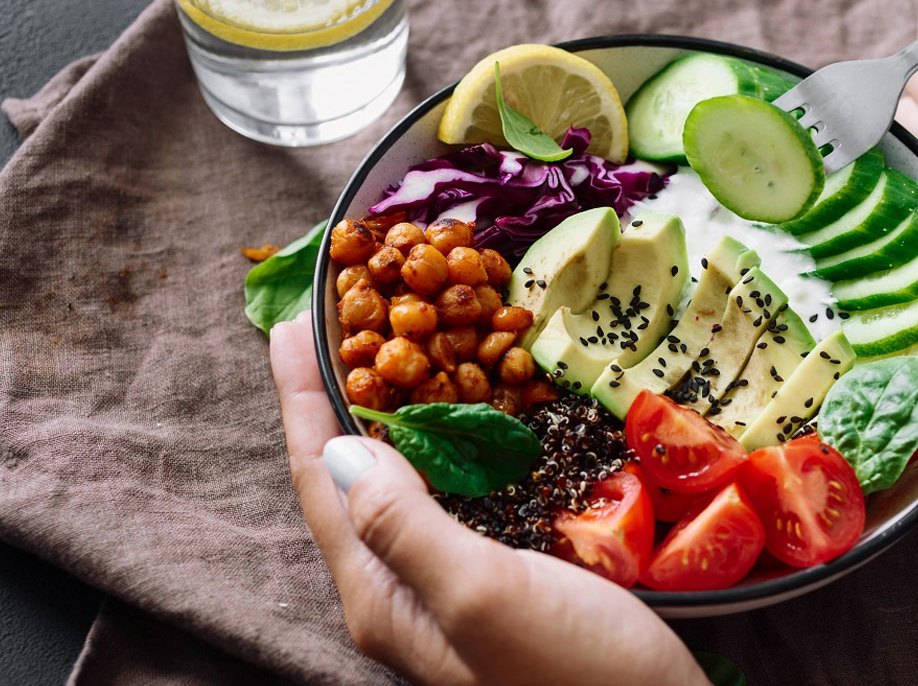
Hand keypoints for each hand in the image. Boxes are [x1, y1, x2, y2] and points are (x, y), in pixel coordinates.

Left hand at [270, 312, 708, 685]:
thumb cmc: (576, 676)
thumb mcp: (482, 596)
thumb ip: (404, 524)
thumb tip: (341, 448)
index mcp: (382, 592)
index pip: (322, 477)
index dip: (303, 396)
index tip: (292, 319)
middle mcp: (403, 588)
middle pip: (350, 476)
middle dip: (335, 395)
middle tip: (340, 317)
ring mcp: (450, 584)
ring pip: (401, 481)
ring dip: (386, 412)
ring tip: (389, 348)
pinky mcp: (500, 576)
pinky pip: (453, 493)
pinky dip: (447, 441)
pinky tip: (466, 415)